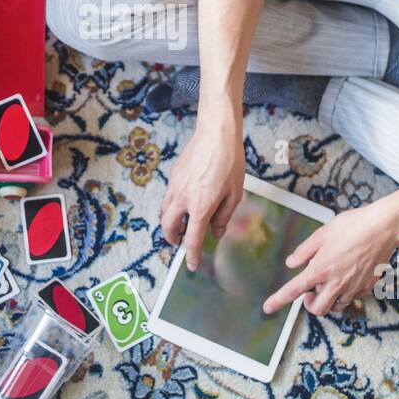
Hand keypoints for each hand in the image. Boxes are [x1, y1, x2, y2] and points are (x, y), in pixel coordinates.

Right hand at [159, 115, 243, 271]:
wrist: (217, 134)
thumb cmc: (230, 162)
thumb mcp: (234, 194)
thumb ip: (223, 217)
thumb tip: (215, 232)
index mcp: (200, 206)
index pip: (191, 239)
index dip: (191, 256)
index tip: (192, 264)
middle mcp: (183, 198)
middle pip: (168, 227)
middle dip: (172, 239)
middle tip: (179, 243)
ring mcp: (175, 186)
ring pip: (164, 211)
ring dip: (169, 222)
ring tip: (180, 224)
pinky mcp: (173, 175)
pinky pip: (168, 197)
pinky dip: (172, 206)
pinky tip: (184, 203)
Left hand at [263, 197, 398, 315]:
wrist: (383, 228)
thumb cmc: (353, 226)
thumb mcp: (322, 233)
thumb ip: (304, 251)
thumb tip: (291, 263)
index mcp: (321, 268)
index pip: (294, 290)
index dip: (278, 300)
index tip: (268, 308)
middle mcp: (337, 282)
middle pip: (318, 309)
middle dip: (310, 304)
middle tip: (310, 291)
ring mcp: (354, 287)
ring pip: (336, 306)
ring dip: (329, 299)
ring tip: (330, 282)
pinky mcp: (367, 287)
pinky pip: (352, 298)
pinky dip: (345, 293)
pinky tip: (347, 277)